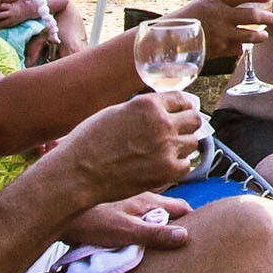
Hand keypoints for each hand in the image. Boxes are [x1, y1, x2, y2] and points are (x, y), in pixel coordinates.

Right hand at [56, 91, 202, 201]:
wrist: (78, 172)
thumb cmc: (90, 141)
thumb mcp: (117, 111)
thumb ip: (144, 110)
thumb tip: (165, 111)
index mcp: (148, 104)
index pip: (182, 100)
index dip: (181, 107)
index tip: (179, 114)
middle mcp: (161, 123)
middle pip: (194, 120)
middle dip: (186, 125)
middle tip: (174, 133)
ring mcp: (166, 148)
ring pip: (192, 143)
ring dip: (181, 146)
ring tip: (162, 151)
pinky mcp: (166, 171)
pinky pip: (185, 165)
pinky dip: (176, 166)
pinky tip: (160, 165)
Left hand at [60, 189, 193, 253]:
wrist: (57, 205)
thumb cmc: (89, 221)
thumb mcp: (124, 231)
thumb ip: (153, 234)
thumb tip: (185, 237)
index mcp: (148, 200)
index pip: (181, 207)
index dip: (193, 218)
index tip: (204, 230)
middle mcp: (140, 193)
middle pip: (168, 204)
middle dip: (179, 215)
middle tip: (188, 232)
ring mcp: (127, 194)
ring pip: (153, 202)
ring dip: (160, 213)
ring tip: (165, 229)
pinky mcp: (114, 198)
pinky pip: (137, 203)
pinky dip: (144, 212)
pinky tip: (138, 222)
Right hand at [178, 0, 272, 60]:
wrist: (170, 38)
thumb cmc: (188, 19)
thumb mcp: (203, 4)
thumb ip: (221, 4)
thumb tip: (240, 3)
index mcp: (215, 2)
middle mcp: (220, 17)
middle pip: (251, 16)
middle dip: (267, 19)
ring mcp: (220, 34)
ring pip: (249, 36)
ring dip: (261, 36)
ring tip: (265, 35)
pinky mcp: (218, 49)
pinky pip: (237, 49)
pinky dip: (242, 47)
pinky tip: (245, 46)